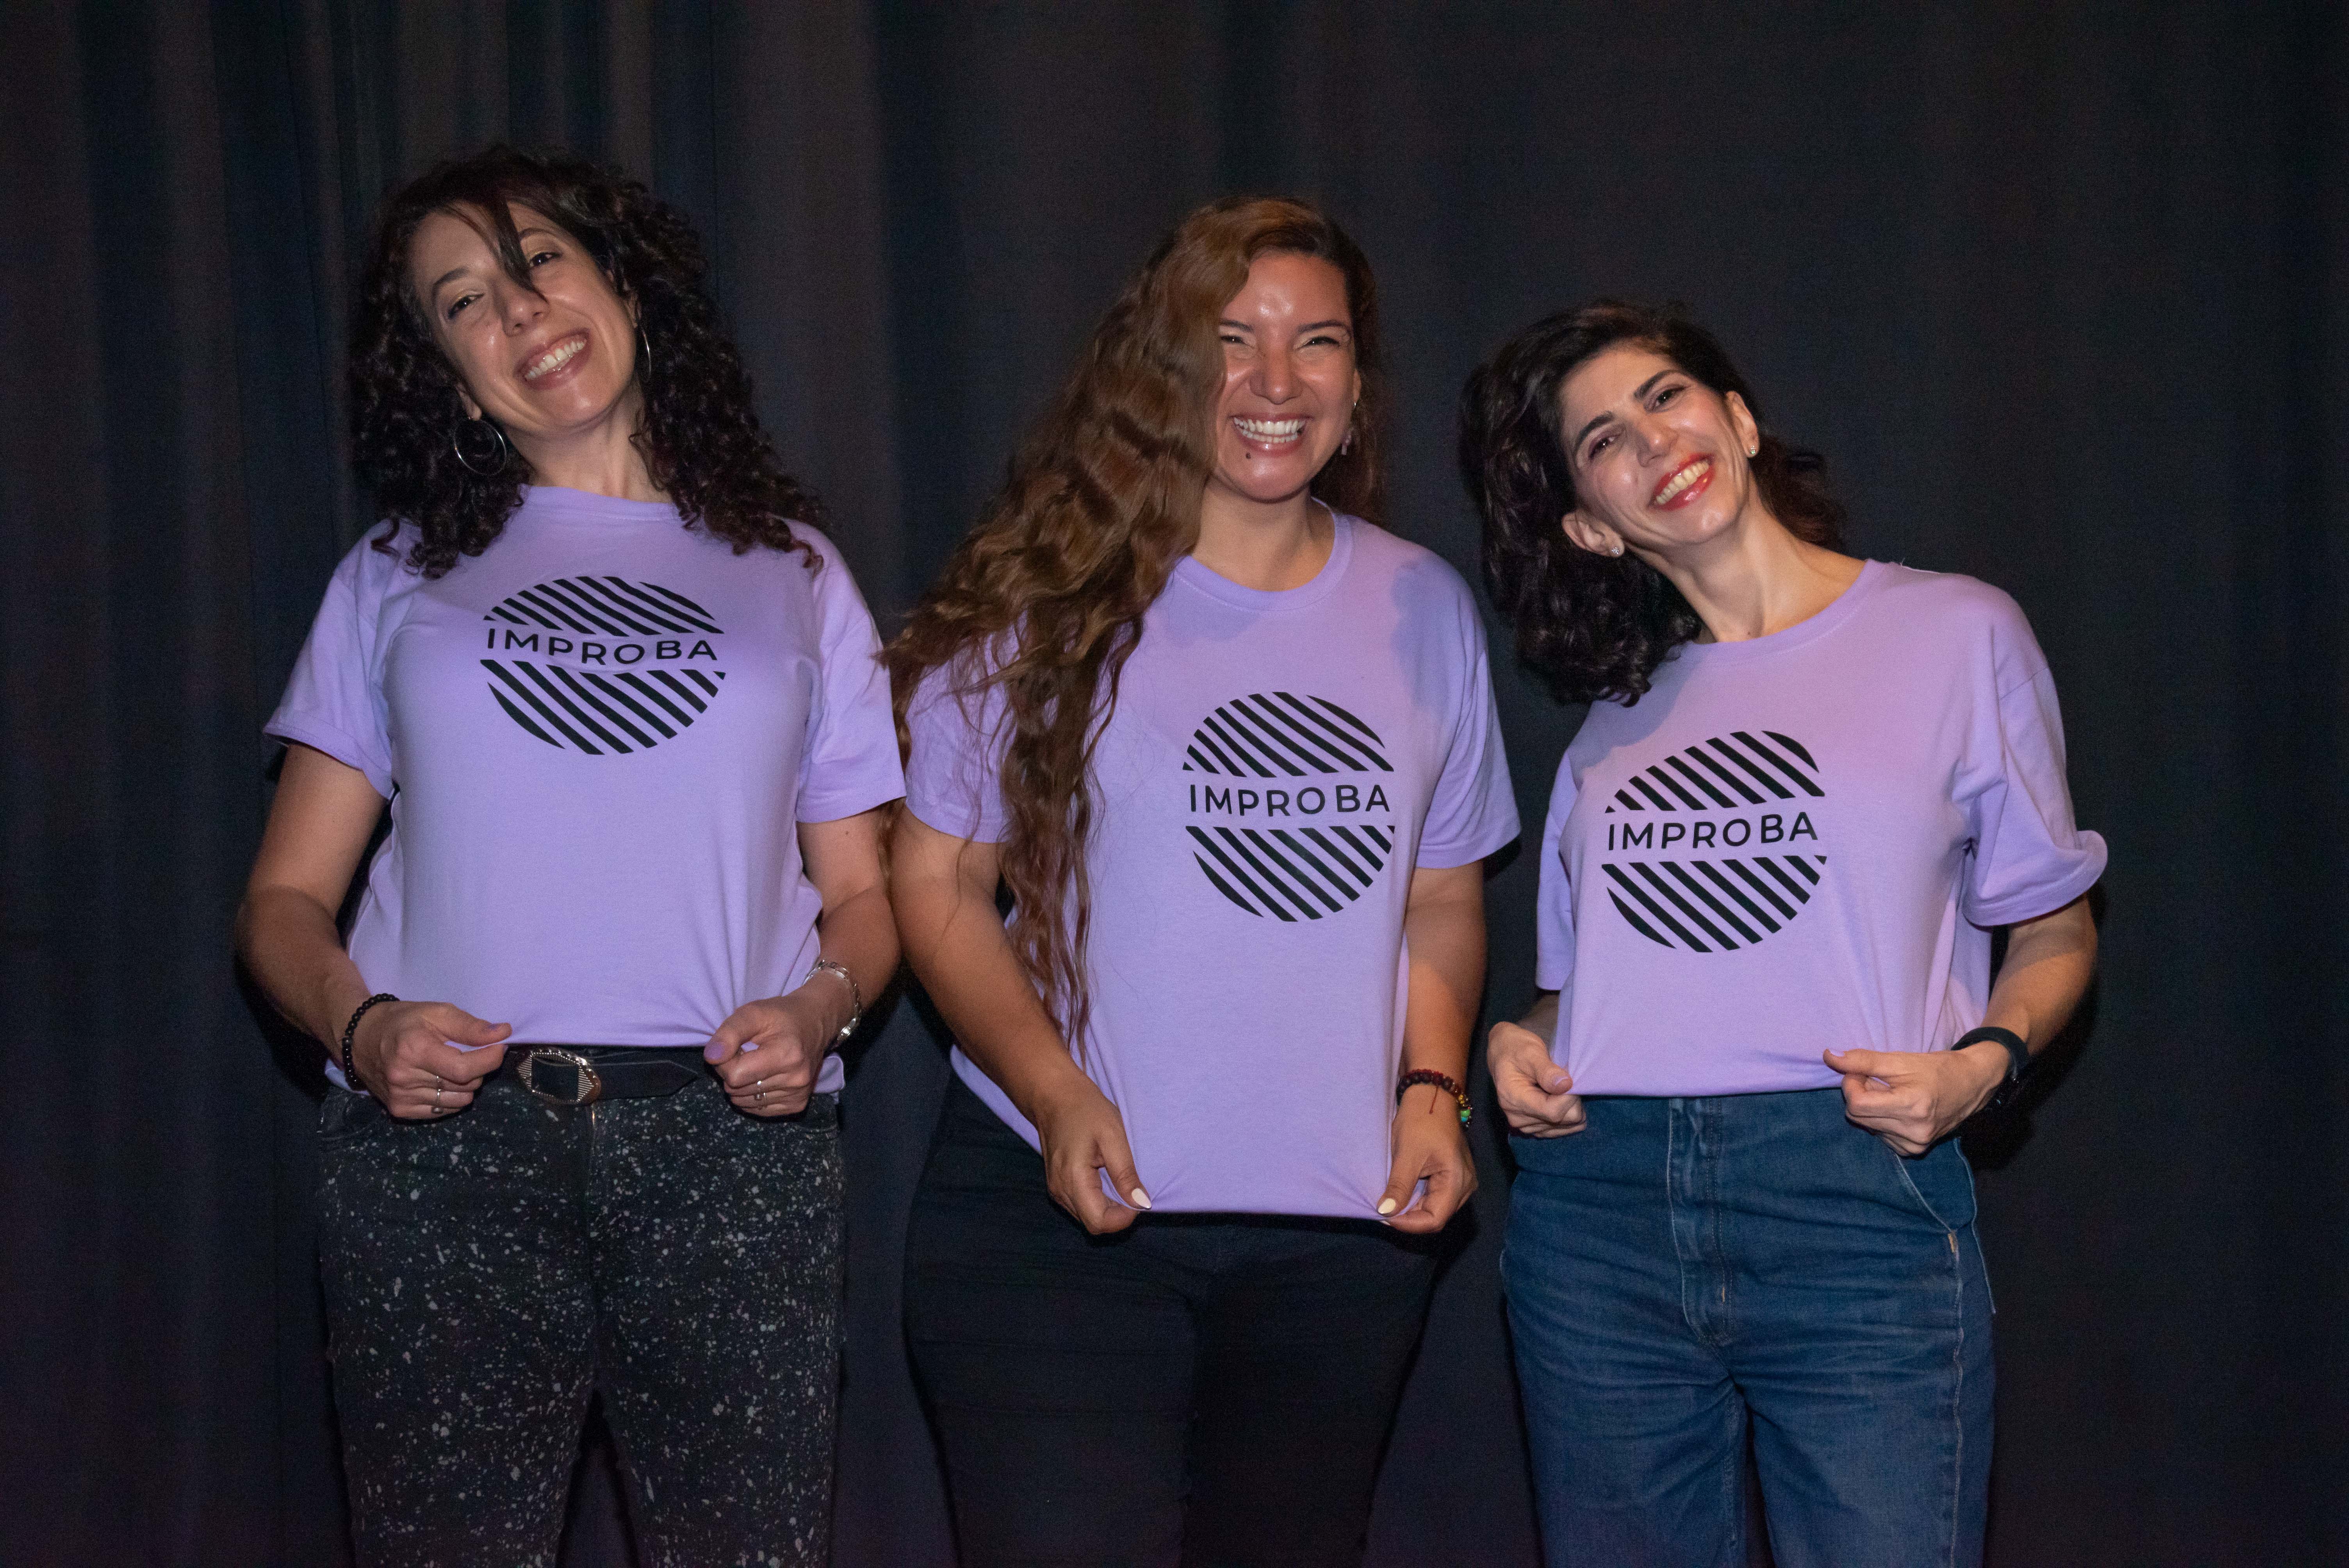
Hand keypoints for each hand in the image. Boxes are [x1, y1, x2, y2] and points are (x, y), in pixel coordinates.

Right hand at [351, 1001, 510, 1119]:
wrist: (360, 1038)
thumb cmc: (403, 1022)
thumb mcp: (436, 1012)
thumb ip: (470, 1026)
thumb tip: (503, 1034)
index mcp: (414, 1050)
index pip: (464, 1069)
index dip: (489, 1059)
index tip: (498, 1046)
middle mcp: (404, 1078)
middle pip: (466, 1085)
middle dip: (478, 1068)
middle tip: (470, 1052)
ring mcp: (400, 1098)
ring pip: (459, 1101)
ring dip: (466, 1084)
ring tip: (451, 1066)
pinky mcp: (399, 1111)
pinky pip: (444, 1111)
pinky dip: (451, 1097)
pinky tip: (438, 1080)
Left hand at [704, 989, 834, 1116]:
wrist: (815, 1022)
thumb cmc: (781, 1016)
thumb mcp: (753, 1013)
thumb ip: (729, 1033)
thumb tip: (711, 1057)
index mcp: (786, 1055)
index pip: (735, 1075)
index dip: (725, 1061)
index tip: (735, 1047)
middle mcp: (796, 1080)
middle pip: (737, 1090)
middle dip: (732, 1072)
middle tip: (745, 1054)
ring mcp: (798, 1095)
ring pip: (744, 1102)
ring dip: (741, 1085)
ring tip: (755, 1065)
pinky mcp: (798, 1105)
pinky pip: (758, 1110)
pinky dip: (752, 1096)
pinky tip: (762, 1078)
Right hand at [1029, 1075, 1149, 1234]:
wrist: (1053, 1095)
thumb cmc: (1084, 1109)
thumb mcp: (1113, 1136)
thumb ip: (1126, 1173)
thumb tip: (1142, 1204)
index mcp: (1073, 1180)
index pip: (1099, 1223)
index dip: (1124, 1218)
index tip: (1140, 1198)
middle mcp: (1060, 1191)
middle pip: (1094, 1224)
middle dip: (1119, 1214)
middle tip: (1135, 1189)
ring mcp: (1056, 1190)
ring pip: (1088, 1217)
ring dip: (1110, 1209)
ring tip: (1122, 1182)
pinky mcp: (1057, 1185)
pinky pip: (1081, 1206)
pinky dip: (1099, 1201)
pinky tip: (1108, 1180)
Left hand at [1377, 1086, 1476, 1231]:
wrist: (1431, 1096)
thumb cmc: (1421, 1121)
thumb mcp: (1406, 1155)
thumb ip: (1399, 1186)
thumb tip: (1385, 1213)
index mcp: (1458, 1182)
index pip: (1434, 1220)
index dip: (1408, 1224)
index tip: (1383, 1216)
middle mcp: (1464, 1187)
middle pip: (1435, 1217)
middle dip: (1408, 1218)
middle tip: (1382, 1211)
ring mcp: (1459, 1182)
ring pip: (1434, 1208)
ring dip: (1411, 1210)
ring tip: (1389, 1204)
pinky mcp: (1451, 1176)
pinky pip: (1434, 1197)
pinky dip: (1416, 1199)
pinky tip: (1400, 1194)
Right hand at [1488, 1020, 1585, 1137]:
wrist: (1504, 1053)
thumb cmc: (1517, 1048)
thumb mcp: (1531, 1051)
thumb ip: (1547, 1070)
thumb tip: (1566, 1085)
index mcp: (1513, 1099)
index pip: (1553, 1111)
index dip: (1570, 1097)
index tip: (1571, 1079)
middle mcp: (1517, 1118)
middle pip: (1562, 1121)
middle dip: (1572, 1101)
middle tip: (1565, 1081)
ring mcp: (1525, 1126)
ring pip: (1566, 1126)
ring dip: (1571, 1107)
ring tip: (1559, 1089)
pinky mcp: (1533, 1128)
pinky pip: (1562, 1129)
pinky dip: (1566, 1114)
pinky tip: (1559, 1099)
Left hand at [1825, 1043, 2008, 1156]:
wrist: (1971, 1084)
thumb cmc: (1936, 1068)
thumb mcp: (1899, 1059)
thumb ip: (1862, 1060)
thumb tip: (1828, 1056)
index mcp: (1912, 1107)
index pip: (1857, 1104)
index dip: (1851, 1084)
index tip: (1860, 1071)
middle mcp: (1913, 1132)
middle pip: (1858, 1117)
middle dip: (1860, 1094)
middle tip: (1877, 1080)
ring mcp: (1914, 1144)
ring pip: (1867, 1126)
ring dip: (1871, 1108)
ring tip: (1892, 1093)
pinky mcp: (1914, 1150)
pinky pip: (1879, 1135)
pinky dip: (1881, 1120)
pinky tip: (1898, 1108)